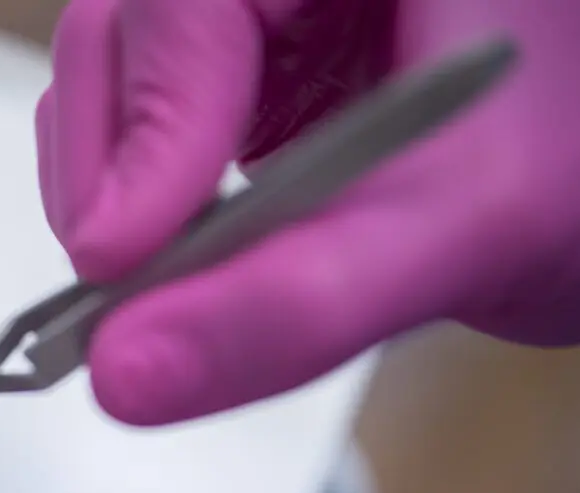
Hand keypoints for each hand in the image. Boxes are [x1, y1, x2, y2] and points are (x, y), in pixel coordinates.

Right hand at [37, 0, 579, 424]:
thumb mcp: (467, 234)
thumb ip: (298, 302)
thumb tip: (127, 369)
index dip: (148, 116)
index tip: (122, 256)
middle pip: (133, 26)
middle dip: (113, 166)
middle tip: (122, 288)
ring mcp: (284, 5)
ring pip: (127, 76)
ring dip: (123, 195)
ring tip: (169, 287)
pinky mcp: (267, 61)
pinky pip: (160, 118)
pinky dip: (154, 206)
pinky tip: (200, 264)